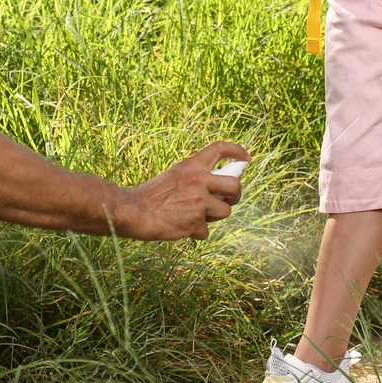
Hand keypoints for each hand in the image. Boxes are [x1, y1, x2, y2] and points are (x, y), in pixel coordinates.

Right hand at [116, 141, 249, 240]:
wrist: (134, 212)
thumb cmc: (151, 196)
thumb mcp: (174, 176)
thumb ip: (195, 178)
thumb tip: (218, 189)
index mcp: (191, 166)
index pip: (219, 149)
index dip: (237, 151)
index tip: (246, 157)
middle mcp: (198, 180)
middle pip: (234, 185)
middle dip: (235, 195)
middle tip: (227, 200)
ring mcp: (198, 202)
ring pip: (224, 211)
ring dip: (213, 217)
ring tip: (194, 216)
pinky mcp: (196, 222)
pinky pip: (206, 231)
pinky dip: (196, 233)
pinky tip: (182, 227)